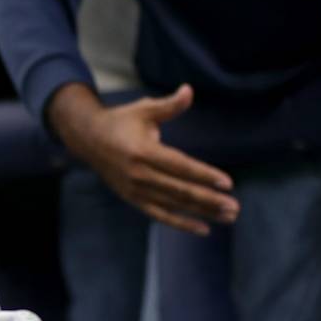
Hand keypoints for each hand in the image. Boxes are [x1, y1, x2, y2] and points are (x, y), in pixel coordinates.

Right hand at [48, 82, 237, 235]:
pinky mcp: (133, 198)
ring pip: (174, 205)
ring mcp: (135, 189)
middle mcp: (139, 174)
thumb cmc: (121, 121)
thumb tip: (189, 90)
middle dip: (209, 200)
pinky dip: (181, 223)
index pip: (180, 166)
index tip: (228, 183)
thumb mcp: (144, 110)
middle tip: (234, 207)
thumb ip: (169, 105)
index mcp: (143, 151)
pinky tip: (203, 229)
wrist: (87, 139)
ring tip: (228, 216)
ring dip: (202, 212)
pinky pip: (160, 215)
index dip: (204, 175)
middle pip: (180, 190)